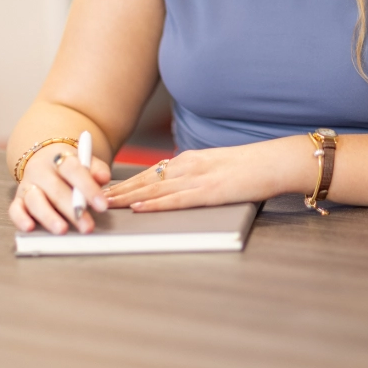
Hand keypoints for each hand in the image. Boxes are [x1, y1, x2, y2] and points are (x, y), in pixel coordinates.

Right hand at [8, 144, 111, 233]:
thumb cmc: (70, 166)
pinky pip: (15, 209)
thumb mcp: (85, 161)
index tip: (102, 205)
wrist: (45, 159)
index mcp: (60, 157)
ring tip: (62, 230)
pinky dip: (20, 219)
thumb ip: (96, 169)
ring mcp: (27, 184)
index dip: (88, 188)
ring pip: (35, 200)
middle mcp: (40, 170)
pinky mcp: (17, 199)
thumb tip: (104, 178)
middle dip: (73, 209)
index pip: (74, 170)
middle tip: (87, 226)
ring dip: (49, 216)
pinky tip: (30, 228)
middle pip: (56, 189)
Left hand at [105, 136, 313, 211]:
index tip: (106, 189)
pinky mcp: (210, 191)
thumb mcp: (218, 166)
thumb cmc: (251, 166)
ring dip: (128, 198)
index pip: (151, 172)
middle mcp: (190, 165)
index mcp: (192, 159)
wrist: (275, 161)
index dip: (127, 182)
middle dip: (119, 190)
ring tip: (106, 205)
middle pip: (146, 179)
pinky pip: (177, 199)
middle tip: (93, 198)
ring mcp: (199, 178)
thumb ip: (197, 174)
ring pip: (155, 189)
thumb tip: (179, 185)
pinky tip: (140, 208)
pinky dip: (156, 204)